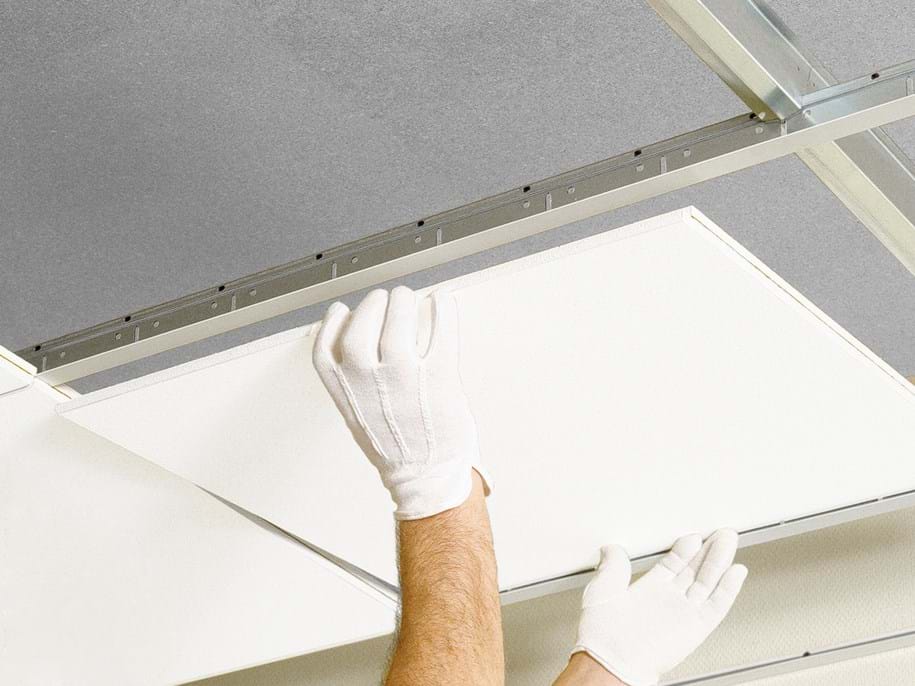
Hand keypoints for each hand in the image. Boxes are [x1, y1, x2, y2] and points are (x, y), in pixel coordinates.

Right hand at [313, 286, 490, 519]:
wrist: (428, 478)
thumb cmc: (397, 449)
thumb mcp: (358, 417)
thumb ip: (353, 384)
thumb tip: (361, 348)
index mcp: (345, 392)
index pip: (326, 346)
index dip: (332, 323)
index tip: (343, 311)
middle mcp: (369, 380)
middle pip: (362, 323)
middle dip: (374, 303)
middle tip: (387, 299)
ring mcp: (404, 375)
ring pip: (398, 317)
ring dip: (404, 301)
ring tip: (409, 299)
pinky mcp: (440, 374)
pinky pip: (441, 328)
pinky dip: (443, 308)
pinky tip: (442, 301)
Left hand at [572, 529, 747, 685]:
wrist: (612, 660)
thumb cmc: (602, 634)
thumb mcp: (602, 589)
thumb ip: (612, 567)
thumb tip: (611, 549)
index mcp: (647, 590)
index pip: (673, 564)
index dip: (684, 549)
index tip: (693, 536)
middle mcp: (668, 601)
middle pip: (695, 570)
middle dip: (709, 550)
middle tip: (721, 533)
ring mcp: (683, 613)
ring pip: (708, 581)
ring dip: (720, 561)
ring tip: (729, 540)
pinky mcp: (695, 627)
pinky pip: (717, 605)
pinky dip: (729, 588)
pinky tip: (737, 572)